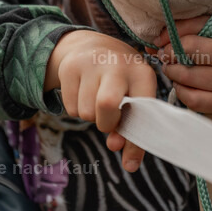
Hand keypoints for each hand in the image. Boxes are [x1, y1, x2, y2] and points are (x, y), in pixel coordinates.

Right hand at [45, 30, 156, 170]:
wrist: (93, 46)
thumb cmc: (121, 80)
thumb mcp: (134, 95)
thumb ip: (132, 129)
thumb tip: (128, 164)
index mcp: (141, 73)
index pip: (141, 112)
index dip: (135, 141)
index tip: (129, 162)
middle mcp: (118, 64)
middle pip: (107, 106)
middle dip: (106, 123)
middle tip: (110, 118)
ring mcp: (92, 63)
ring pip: (86, 113)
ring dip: (91, 117)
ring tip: (97, 99)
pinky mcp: (70, 68)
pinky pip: (70, 109)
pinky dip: (77, 109)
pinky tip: (84, 92)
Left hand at [150, 17, 211, 120]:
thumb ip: (196, 28)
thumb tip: (161, 37)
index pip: (192, 33)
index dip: (169, 37)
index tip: (161, 42)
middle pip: (187, 53)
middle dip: (168, 55)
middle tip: (165, 57)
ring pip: (187, 78)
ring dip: (173, 74)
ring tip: (174, 71)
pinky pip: (194, 100)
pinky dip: (182, 92)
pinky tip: (184, 87)